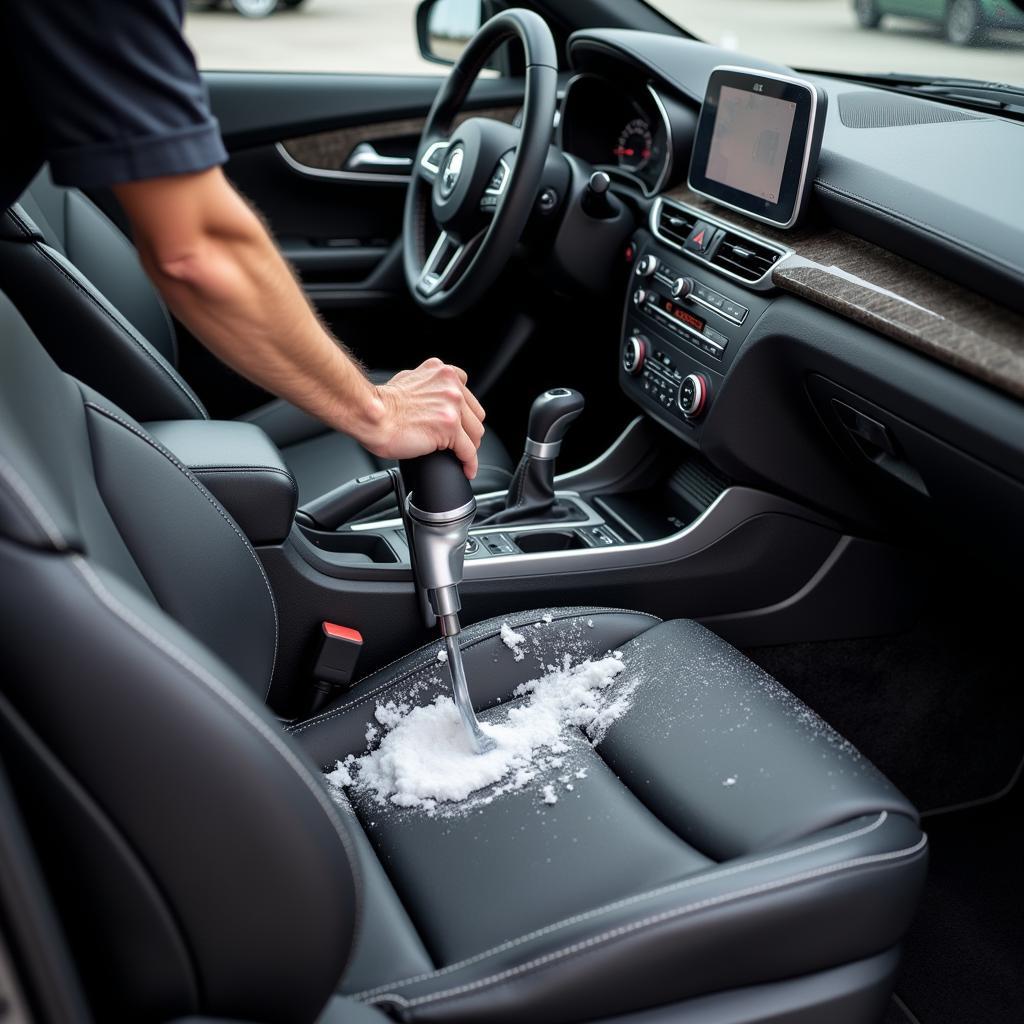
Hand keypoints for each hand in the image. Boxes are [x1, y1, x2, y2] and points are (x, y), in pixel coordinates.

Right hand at [360, 358, 485, 478]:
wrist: (372, 415)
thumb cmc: (381, 403)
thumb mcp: (408, 379)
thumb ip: (427, 385)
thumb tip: (430, 397)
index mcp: (443, 373)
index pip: (467, 394)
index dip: (465, 412)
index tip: (461, 424)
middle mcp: (450, 386)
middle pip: (475, 414)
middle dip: (469, 430)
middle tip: (461, 443)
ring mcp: (452, 407)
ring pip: (475, 432)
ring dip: (470, 447)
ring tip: (462, 457)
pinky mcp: (449, 428)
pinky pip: (468, 451)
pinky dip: (470, 463)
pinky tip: (467, 470)